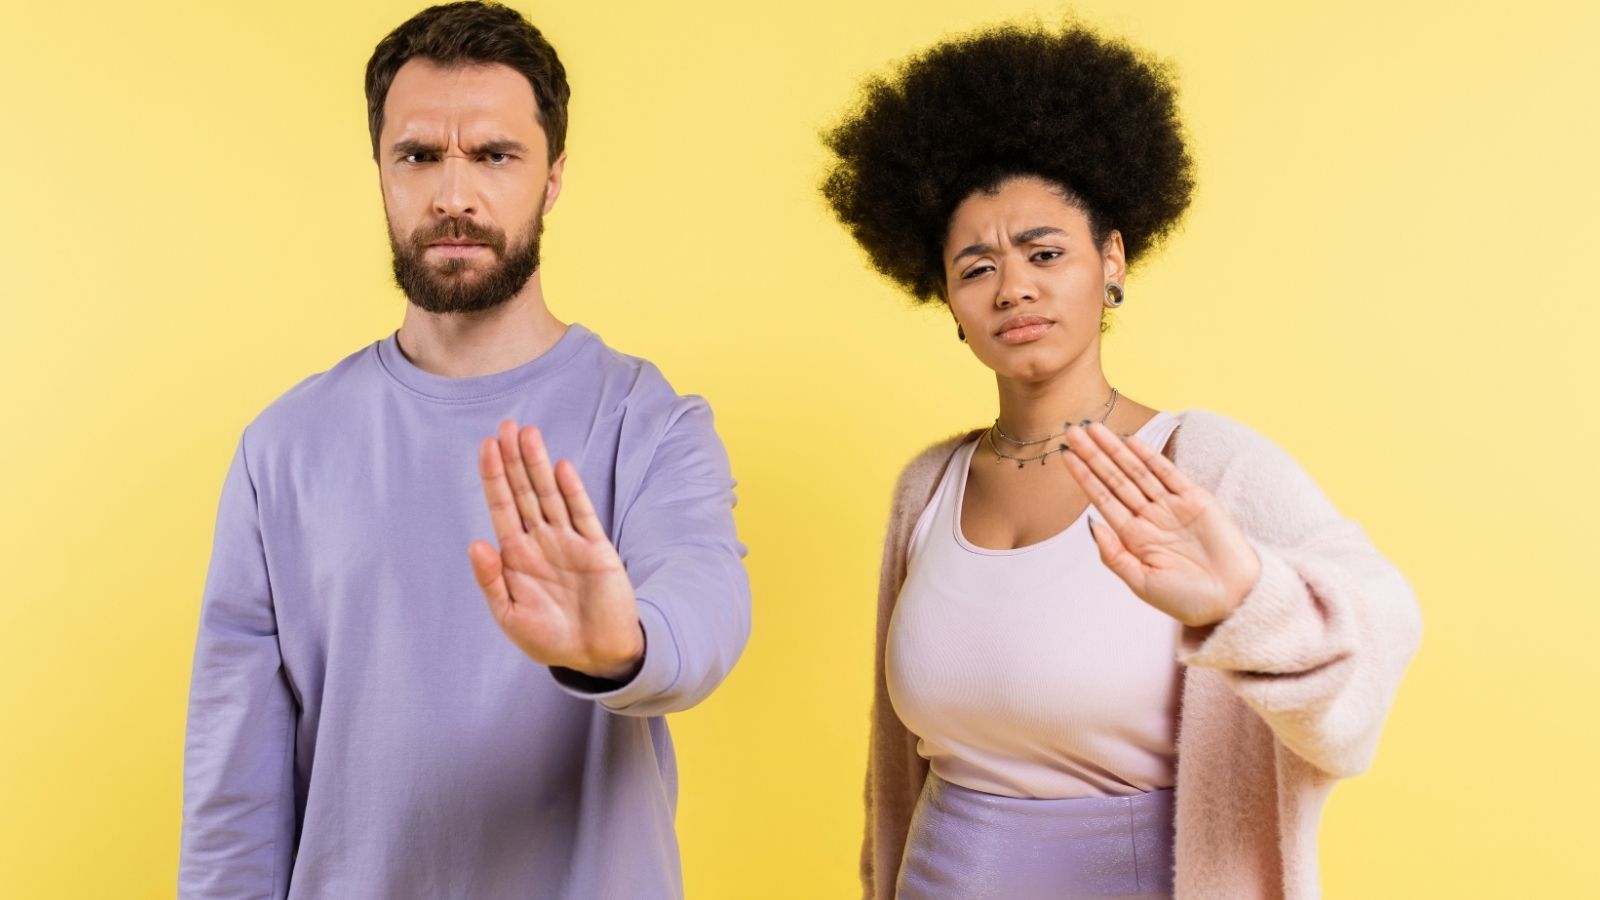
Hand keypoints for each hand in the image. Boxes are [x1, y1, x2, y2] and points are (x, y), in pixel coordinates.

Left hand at [468, 420, 643, 680]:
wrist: (595, 655)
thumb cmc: (550, 639)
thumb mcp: (510, 616)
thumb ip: (492, 580)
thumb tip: (476, 543)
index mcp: (517, 556)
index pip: (502, 507)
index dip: (494, 477)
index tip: (486, 446)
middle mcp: (541, 541)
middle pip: (525, 491)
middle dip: (514, 459)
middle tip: (506, 425)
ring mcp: (569, 542)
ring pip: (550, 495)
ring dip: (539, 465)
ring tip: (529, 434)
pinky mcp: (597, 548)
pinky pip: (582, 514)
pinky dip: (572, 491)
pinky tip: (562, 468)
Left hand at [1058, 421, 1261, 626]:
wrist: (1233, 599)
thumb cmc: (1186, 599)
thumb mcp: (1141, 583)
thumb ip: (1114, 556)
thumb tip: (1091, 526)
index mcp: (1133, 537)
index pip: (1102, 499)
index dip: (1084, 477)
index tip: (1066, 456)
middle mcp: (1149, 517)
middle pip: (1115, 479)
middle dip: (1094, 455)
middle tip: (1072, 431)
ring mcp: (1171, 507)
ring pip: (1137, 472)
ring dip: (1116, 450)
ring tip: (1094, 429)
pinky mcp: (1196, 500)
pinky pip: (1168, 474)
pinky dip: (1151, 457)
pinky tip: (1132, 442)